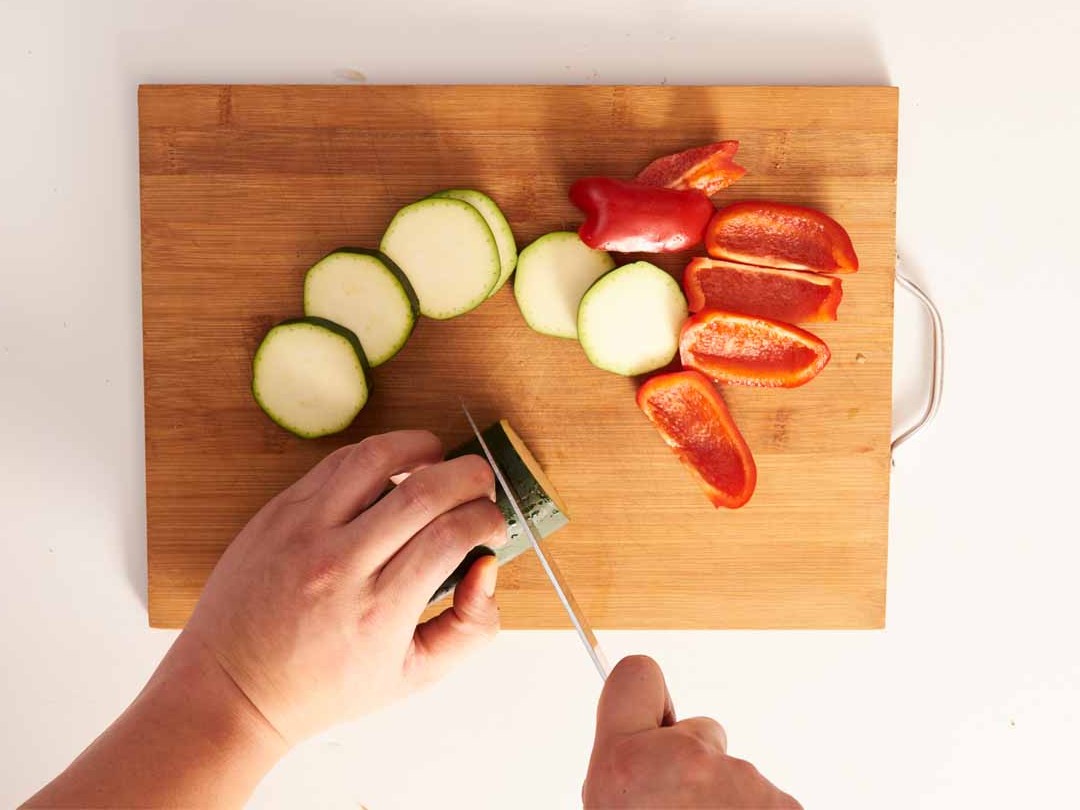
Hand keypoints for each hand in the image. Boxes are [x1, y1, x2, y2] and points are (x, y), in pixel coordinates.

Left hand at [180, 429, 505, 744]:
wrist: (232, 687)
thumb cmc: (324, 686)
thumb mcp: (413, 677)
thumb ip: (470, 627)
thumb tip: (487, 567)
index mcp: (377, 609)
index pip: (452, 534)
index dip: (488, 518)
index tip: (492, 526)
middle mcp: (340, 563)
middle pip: (425, 490)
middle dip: (472, 476)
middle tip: (481, 488)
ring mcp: (304, 530)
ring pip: (376, 457)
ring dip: (423, 447)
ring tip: (440, 463)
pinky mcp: (279, 511)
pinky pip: (337, 461)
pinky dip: (378, 455)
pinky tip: (393, 471)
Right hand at [583, 656, 800, 808]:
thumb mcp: (611, 805)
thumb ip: (624, 770)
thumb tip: (639, 756)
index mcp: (623, 766)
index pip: (638, 672)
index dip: (652, 699)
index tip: (661, 715)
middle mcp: (680, 766)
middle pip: (701, 732)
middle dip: (697, 766)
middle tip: (678, 805)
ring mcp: (736, 786)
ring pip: (738, 772)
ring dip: (728, 799)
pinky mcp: (779, 805)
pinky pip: (771, 800)